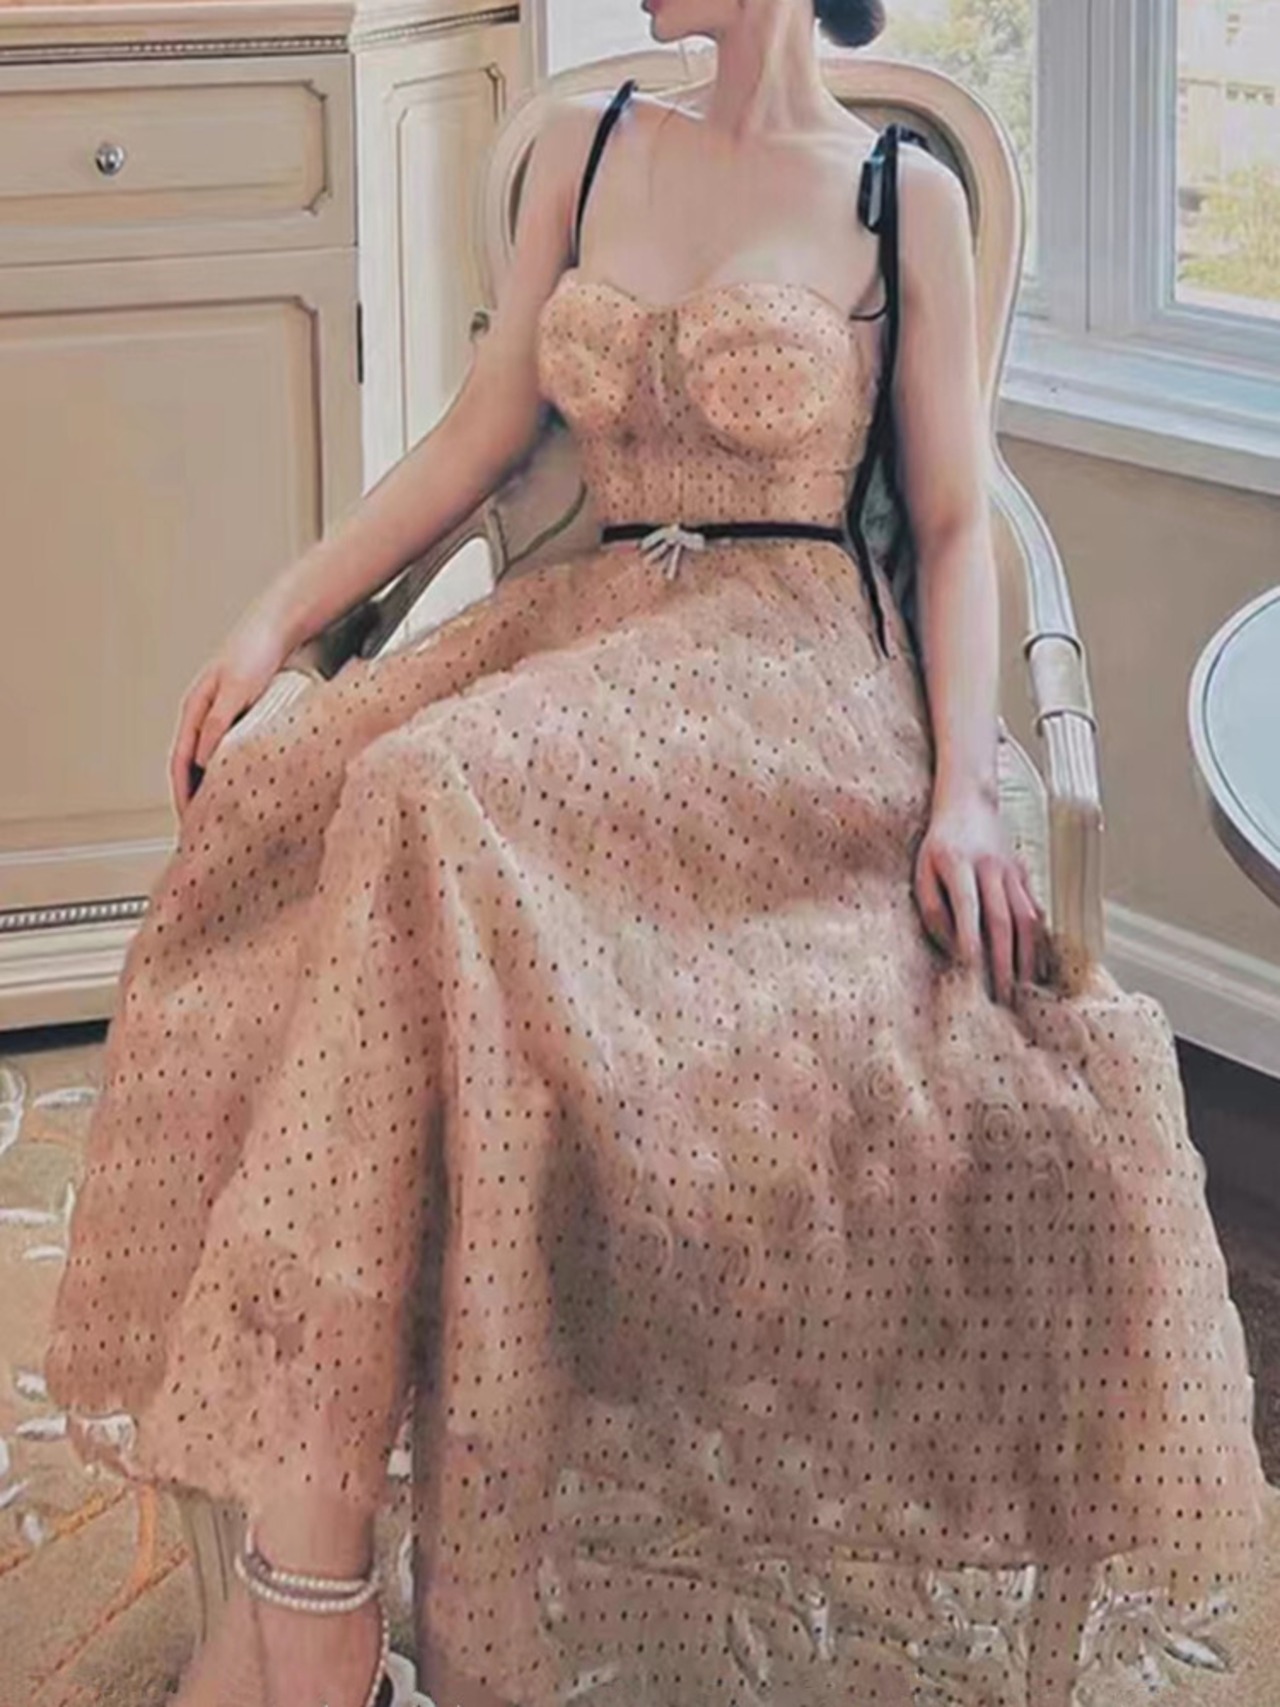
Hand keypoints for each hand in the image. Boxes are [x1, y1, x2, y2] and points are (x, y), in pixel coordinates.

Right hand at [167, 606, 296, 821]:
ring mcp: (222, 716)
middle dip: (194, 799)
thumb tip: (202, 762)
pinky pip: (230, 752)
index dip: (183, 796)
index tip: (189, 824)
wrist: (279, 626)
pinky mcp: (242, 715)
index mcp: (194, 710)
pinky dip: (231, 773)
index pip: (180, 764)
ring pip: (210, 761)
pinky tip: (245, 787)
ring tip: (222, 817)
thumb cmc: (257, 651)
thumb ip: (218, 724)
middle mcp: (204, 715)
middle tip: (203, 832)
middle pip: (191, 767)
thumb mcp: (236, 690)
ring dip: (213, 788)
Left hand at [912, 788, 1048, 1005]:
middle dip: (1004, 960)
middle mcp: (990, 868)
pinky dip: (1039, 941)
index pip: (967, 905)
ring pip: (1026, 918)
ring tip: (1026, 989)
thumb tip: (950, 946)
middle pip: (1002, 918)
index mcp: (958, 864)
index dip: (970, 937)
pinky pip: (1036, 911)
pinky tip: (1039, 965)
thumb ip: (931, 907)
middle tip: (1003, 995)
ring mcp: (1012, 872)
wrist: (970, 803)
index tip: (971, 969)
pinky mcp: (1026, 876)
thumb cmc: (939, 844)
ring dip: (1028, 957)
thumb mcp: (922, 870)